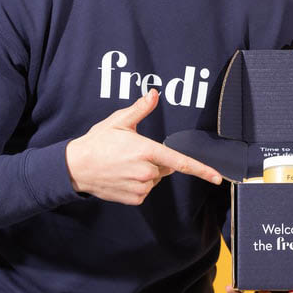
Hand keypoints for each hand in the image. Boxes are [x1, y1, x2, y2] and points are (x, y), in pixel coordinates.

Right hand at [65, 89, 221, 204]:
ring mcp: (140, 187)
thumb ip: (141, 108)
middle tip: (134, 152)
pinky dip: (139, 184)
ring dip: (148, 172)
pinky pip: (146, 190)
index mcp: (146, 150)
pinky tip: (123, 176)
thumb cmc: (98, 142)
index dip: (202, 170)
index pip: (180, 162)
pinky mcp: (134, 199)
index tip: (218, 177)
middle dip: (157, 159)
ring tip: (125, 164)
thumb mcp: (119, 121)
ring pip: (156, 179)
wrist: (74, 168)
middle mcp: (146, 171)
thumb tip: (154, 93)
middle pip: (166, 166)